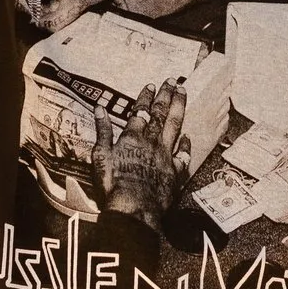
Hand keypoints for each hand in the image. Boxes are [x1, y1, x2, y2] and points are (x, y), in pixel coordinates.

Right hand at [97, 78, 189, 229]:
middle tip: (174, 80)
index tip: (152, 85)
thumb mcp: (100, 155)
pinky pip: (183, 155)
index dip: (146, 97)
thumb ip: (102, 130)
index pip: (141, 111)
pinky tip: (188, 137)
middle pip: (161, 113)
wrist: (133, 208)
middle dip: (167, 95)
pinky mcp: (174, 171)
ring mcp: (165, 155)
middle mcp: (151, 141)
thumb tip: (99, 108)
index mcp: (132, 137)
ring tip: (183, 93)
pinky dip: (186, 145)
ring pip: (175, 126)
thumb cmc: (113, 184)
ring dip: (179, 108)